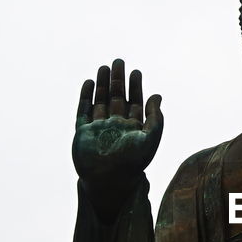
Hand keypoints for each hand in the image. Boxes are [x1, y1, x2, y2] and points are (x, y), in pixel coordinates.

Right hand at [73, 59, 163, 198]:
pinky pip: (84, 111)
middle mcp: (116, 127)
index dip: (136, 87)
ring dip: (102, 85)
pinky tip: (89, 82)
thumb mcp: (150, 138)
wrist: (109, 180)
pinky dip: (86, 97)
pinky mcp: (83, 132)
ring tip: (104, 67)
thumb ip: (155, 117)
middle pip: (117, 98)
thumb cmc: (132, 162)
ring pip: (100, 101)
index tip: (136, 72)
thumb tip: (158, 95)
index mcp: (133, 129)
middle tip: (119, 62)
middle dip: (118, 80)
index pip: (135, 103)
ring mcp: (99, 129)